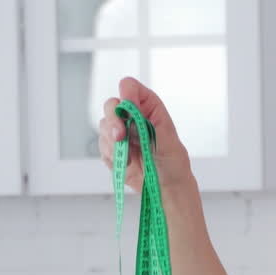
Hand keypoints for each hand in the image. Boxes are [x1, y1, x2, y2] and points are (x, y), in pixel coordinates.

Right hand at [98, 76, 190, 191]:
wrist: (166, 187)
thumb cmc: (173, 162)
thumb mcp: (168, 139)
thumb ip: (148, 122)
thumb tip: (128, 111)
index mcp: (148, 106)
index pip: (129, 87)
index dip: (126, 94)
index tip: (128, 110)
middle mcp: (131, 116)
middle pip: (111, 105)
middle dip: (114, 121)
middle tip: (121, 137)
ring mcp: (120, 131)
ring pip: (103, 126)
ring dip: (114, 143)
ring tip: (130, 157)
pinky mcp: (112, 148)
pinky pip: (102, 146)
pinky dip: (112, 155)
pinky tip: (126, 163)